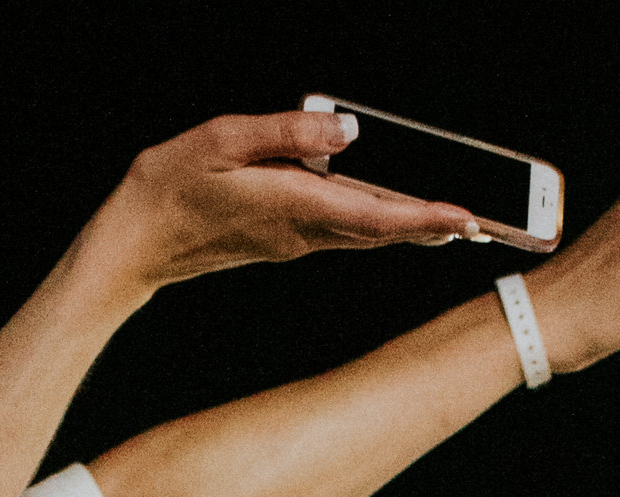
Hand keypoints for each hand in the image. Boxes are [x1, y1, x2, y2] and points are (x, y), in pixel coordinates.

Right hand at [87, 111, 473, 290]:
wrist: (136, 243)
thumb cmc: (170, 185)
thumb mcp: (223, 140)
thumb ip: (287, 133)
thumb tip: (348, 129)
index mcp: (293, 205)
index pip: (375, 212)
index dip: (425, 216)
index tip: (467, 220)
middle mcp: (303, 232)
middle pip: (382, 230)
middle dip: (432, 227)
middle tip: (483, 226)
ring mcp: (294, 241)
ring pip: (365, 234)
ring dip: (409, 229)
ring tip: (452, 222)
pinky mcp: (284, 239)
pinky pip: (342, 232)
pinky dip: (376, 225)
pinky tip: (391, 216)